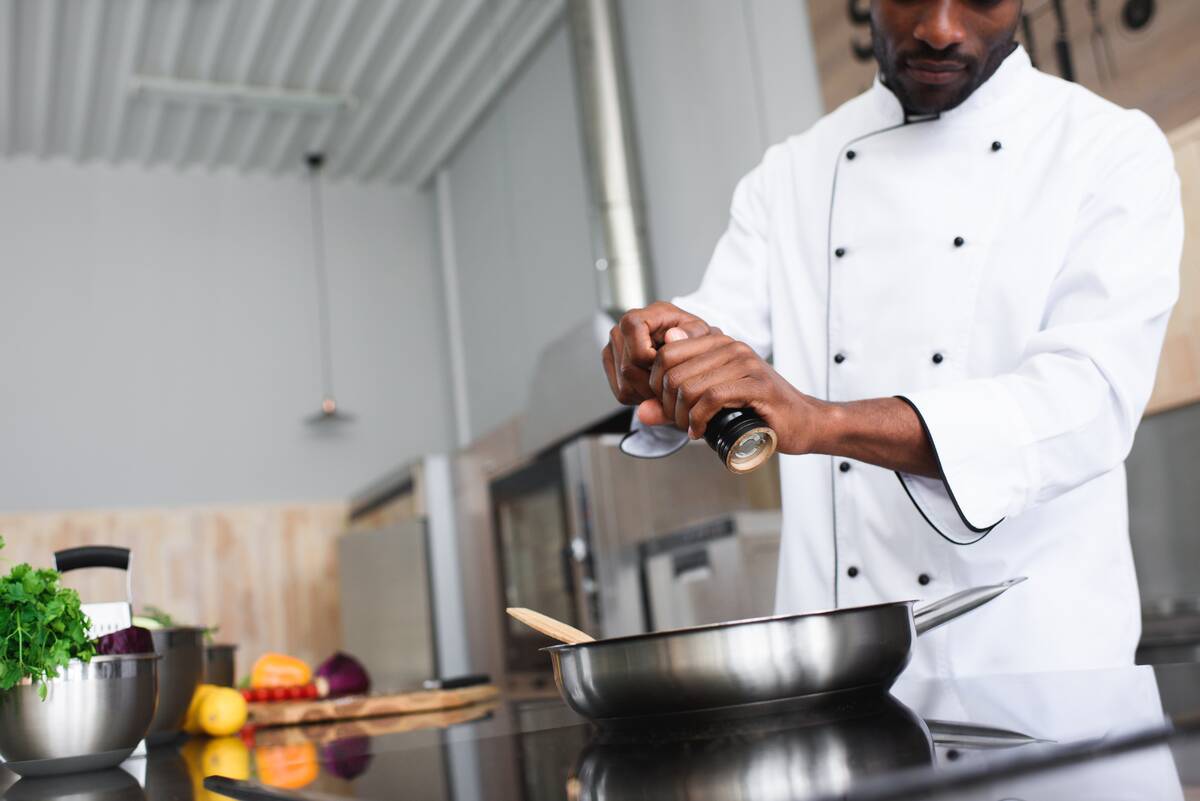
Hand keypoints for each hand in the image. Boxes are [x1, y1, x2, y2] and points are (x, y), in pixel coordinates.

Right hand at [601, 302, 711, 405]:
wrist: (681, 344)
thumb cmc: (690, 337)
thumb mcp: (700, 332)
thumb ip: (692, 333)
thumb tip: (672, 336)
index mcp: (639, 317)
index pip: (636, 347)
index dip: (653, 362)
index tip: (669, 366)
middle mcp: (620, 330)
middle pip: (629, 369)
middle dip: (653, 384)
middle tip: (673, 385)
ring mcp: (611, 347)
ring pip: (625, 385)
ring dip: (649, 393)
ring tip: (666, 385)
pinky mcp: (610, 364)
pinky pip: (621, 392)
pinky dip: (641, 396)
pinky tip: (655, 386)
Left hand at [640, 331, 825, 453]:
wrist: (803, 422)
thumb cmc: (756, 413)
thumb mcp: (709, 404)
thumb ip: (675, 403)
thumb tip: (641, 410)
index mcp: (716, 342)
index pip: (665, 352)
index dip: (656, 385)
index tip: (667, 408)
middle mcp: (729, 346)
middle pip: (671, 370)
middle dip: (667, 403)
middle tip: (679, 423)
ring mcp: (744, 362)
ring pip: (689, 384)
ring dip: (682, 415)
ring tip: (690, 428)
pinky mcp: (757, 384)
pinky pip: (712, 397)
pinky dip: (698, 419)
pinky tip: (700, 432)